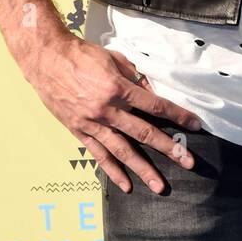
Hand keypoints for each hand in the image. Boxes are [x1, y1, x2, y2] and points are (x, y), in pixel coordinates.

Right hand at [23, 29, 202, 192]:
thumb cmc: (82, 55)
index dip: (178, 115)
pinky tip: (126, 184)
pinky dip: (112, 171)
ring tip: (159, 185)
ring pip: (123, 151)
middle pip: (144, 133)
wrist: (46, 58)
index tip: (195, 125)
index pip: (155, 106)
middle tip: (188, 162)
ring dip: (143, 169)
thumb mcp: (114, 59)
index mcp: (119, 88)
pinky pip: (99, 154)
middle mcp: (107, 110)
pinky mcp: (79, 130)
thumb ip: (135, 77)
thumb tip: (150, 91)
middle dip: (169, 148)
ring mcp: (92, 123)